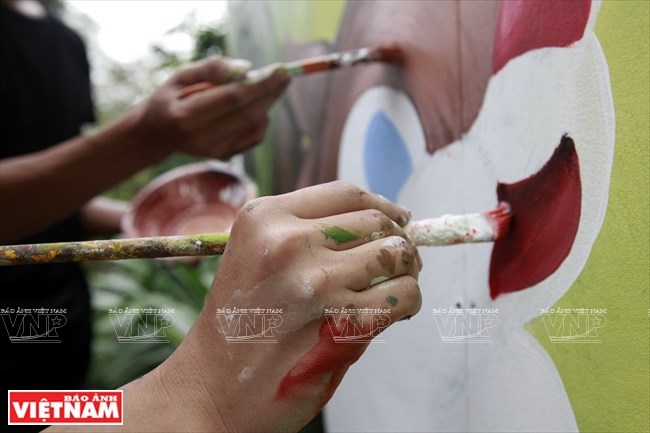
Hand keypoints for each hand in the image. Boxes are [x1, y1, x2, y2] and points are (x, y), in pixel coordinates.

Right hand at [130, 56, 289, 160]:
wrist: (156, 135)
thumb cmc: (169, 99)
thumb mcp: (179, 77)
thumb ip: (209, 69)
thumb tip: (245, 67)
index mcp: (185, 117)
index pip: (232, 99)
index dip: (259, 84)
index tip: (279, 69)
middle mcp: (201, 139)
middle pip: (248, 114)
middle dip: (270, 93)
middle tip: (286, 75)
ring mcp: (214, 151)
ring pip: (254, 126)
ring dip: (268, 104)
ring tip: (272, 85)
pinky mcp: (224, 156)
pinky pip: (254, 137)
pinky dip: (262, 119)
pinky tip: (258, 105)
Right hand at [153, 181, 422, 431]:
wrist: (212, 389)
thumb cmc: (241, 325)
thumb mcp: (256, 256)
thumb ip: (309, 234)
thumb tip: (386, 222)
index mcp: (265, 216)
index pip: (347, 193)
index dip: (381, 205)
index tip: (397, 219)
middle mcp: (288, 240)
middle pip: (377, 221)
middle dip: (397, 240)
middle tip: (398, 261)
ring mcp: (315, 281)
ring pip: (396, 253)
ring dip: (407, 269)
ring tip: (395, 284)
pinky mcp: (341, 322)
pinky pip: (403, 294)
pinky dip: (409, 301)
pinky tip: (395, 311)